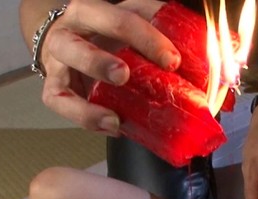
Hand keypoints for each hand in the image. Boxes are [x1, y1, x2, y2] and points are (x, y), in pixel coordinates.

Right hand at [37, 0, 180, 133]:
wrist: (66, 37)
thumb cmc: (103, 30)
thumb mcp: (128, 17)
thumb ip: (157, 22)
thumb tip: (204, 44)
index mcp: (91, 13)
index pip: (119, 20)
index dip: (147, 39)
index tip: (171, 61)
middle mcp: (67, 36)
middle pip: (78, 48)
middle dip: (100, 64)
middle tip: (124, 76)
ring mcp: (57, 66)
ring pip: (61, 86)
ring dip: (87, 106)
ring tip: (114, 118)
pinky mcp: (53, 90)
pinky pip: (63, 110)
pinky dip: (87, 121)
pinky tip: (112, 127)